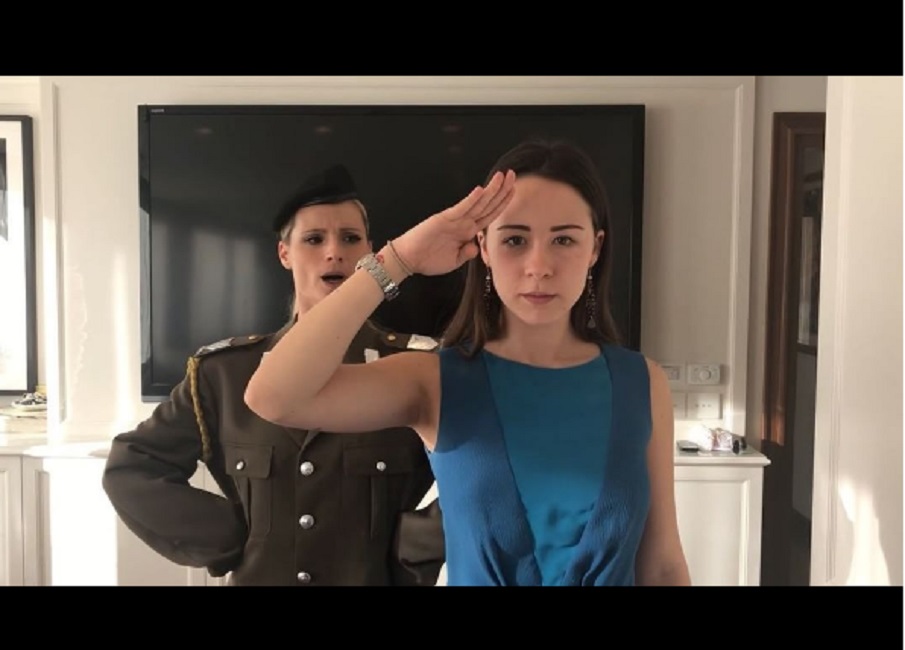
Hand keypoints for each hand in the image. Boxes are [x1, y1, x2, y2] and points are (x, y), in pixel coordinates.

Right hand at [392, 170, 515, 275]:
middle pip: (487, 205)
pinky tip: (480, 191)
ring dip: (491, 190)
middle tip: (513, 175)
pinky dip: (471, 200)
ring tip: (502, 177)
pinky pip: (461, 209)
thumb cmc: (429, 259)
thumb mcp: (454, 261)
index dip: (502, 203)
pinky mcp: (444, 219)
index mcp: (467, 232)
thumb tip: (476, 246)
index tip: (513, 191)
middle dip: (501, 190)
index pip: (489, 215)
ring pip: (477, 203)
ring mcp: (454, 220)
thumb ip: (467, 253)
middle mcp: (463, 223)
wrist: (409, 259)